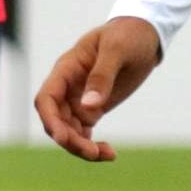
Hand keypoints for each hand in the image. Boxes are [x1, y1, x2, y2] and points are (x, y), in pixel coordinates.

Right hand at [35, 16, 163, 161]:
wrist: (144, 35)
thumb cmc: (128, 35)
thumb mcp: (117, 49)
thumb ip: (102, 76)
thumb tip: (89, 106)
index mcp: (67, 69)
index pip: (46, 98)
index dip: (50, 120)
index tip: (63, 138)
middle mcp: (68, 87)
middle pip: (56, 121)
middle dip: (69, 140)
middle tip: (94, 153)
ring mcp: (78, 99)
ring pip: (68, 132)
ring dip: (81, 147)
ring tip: (107, 155)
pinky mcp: (92, 109)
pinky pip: (83, 133)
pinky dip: (93, 146)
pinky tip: (109, 154)